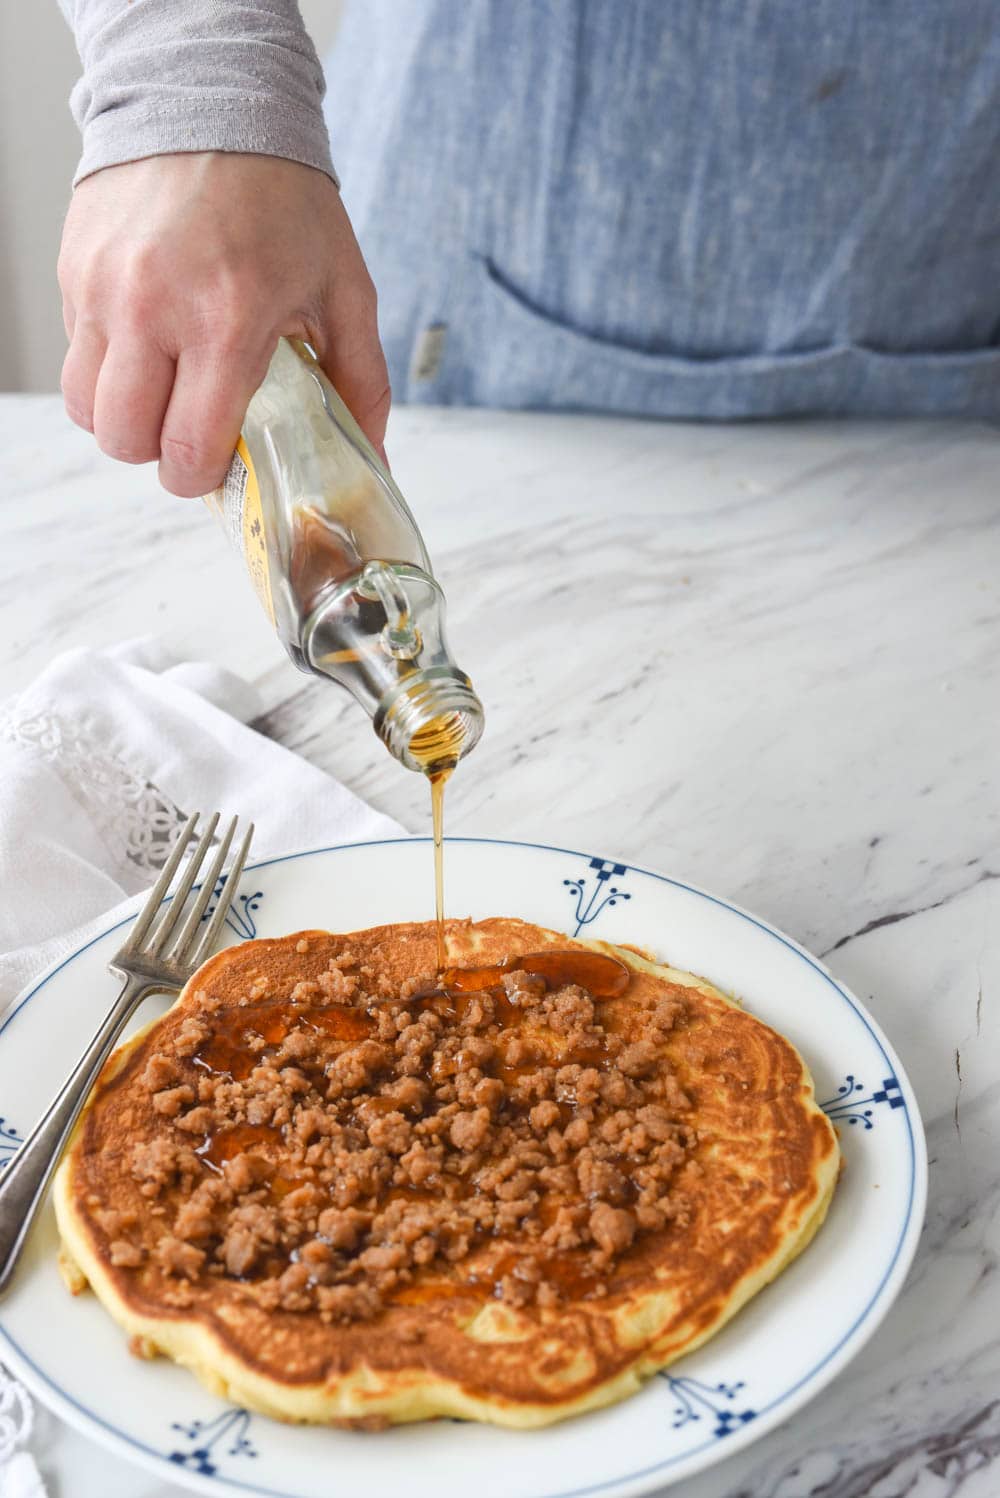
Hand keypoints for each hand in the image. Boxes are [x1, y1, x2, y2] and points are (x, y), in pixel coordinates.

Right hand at [58, 152, 389, 496]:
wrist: (216, 104)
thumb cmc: (286, 201)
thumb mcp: (345, 290)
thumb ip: (360, 382)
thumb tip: (371, 461)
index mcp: (228, 320)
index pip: (188, 447)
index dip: (200, 477)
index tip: (218, 466)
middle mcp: (154, 306)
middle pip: (124, 439)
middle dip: (159, 454)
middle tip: (190, 432)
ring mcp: (104, 287)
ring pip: (84, 407)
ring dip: (124, 418)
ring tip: (164, 395)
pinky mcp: (75, 269)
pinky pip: (76, 355)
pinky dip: (107, 369)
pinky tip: (148, 344)